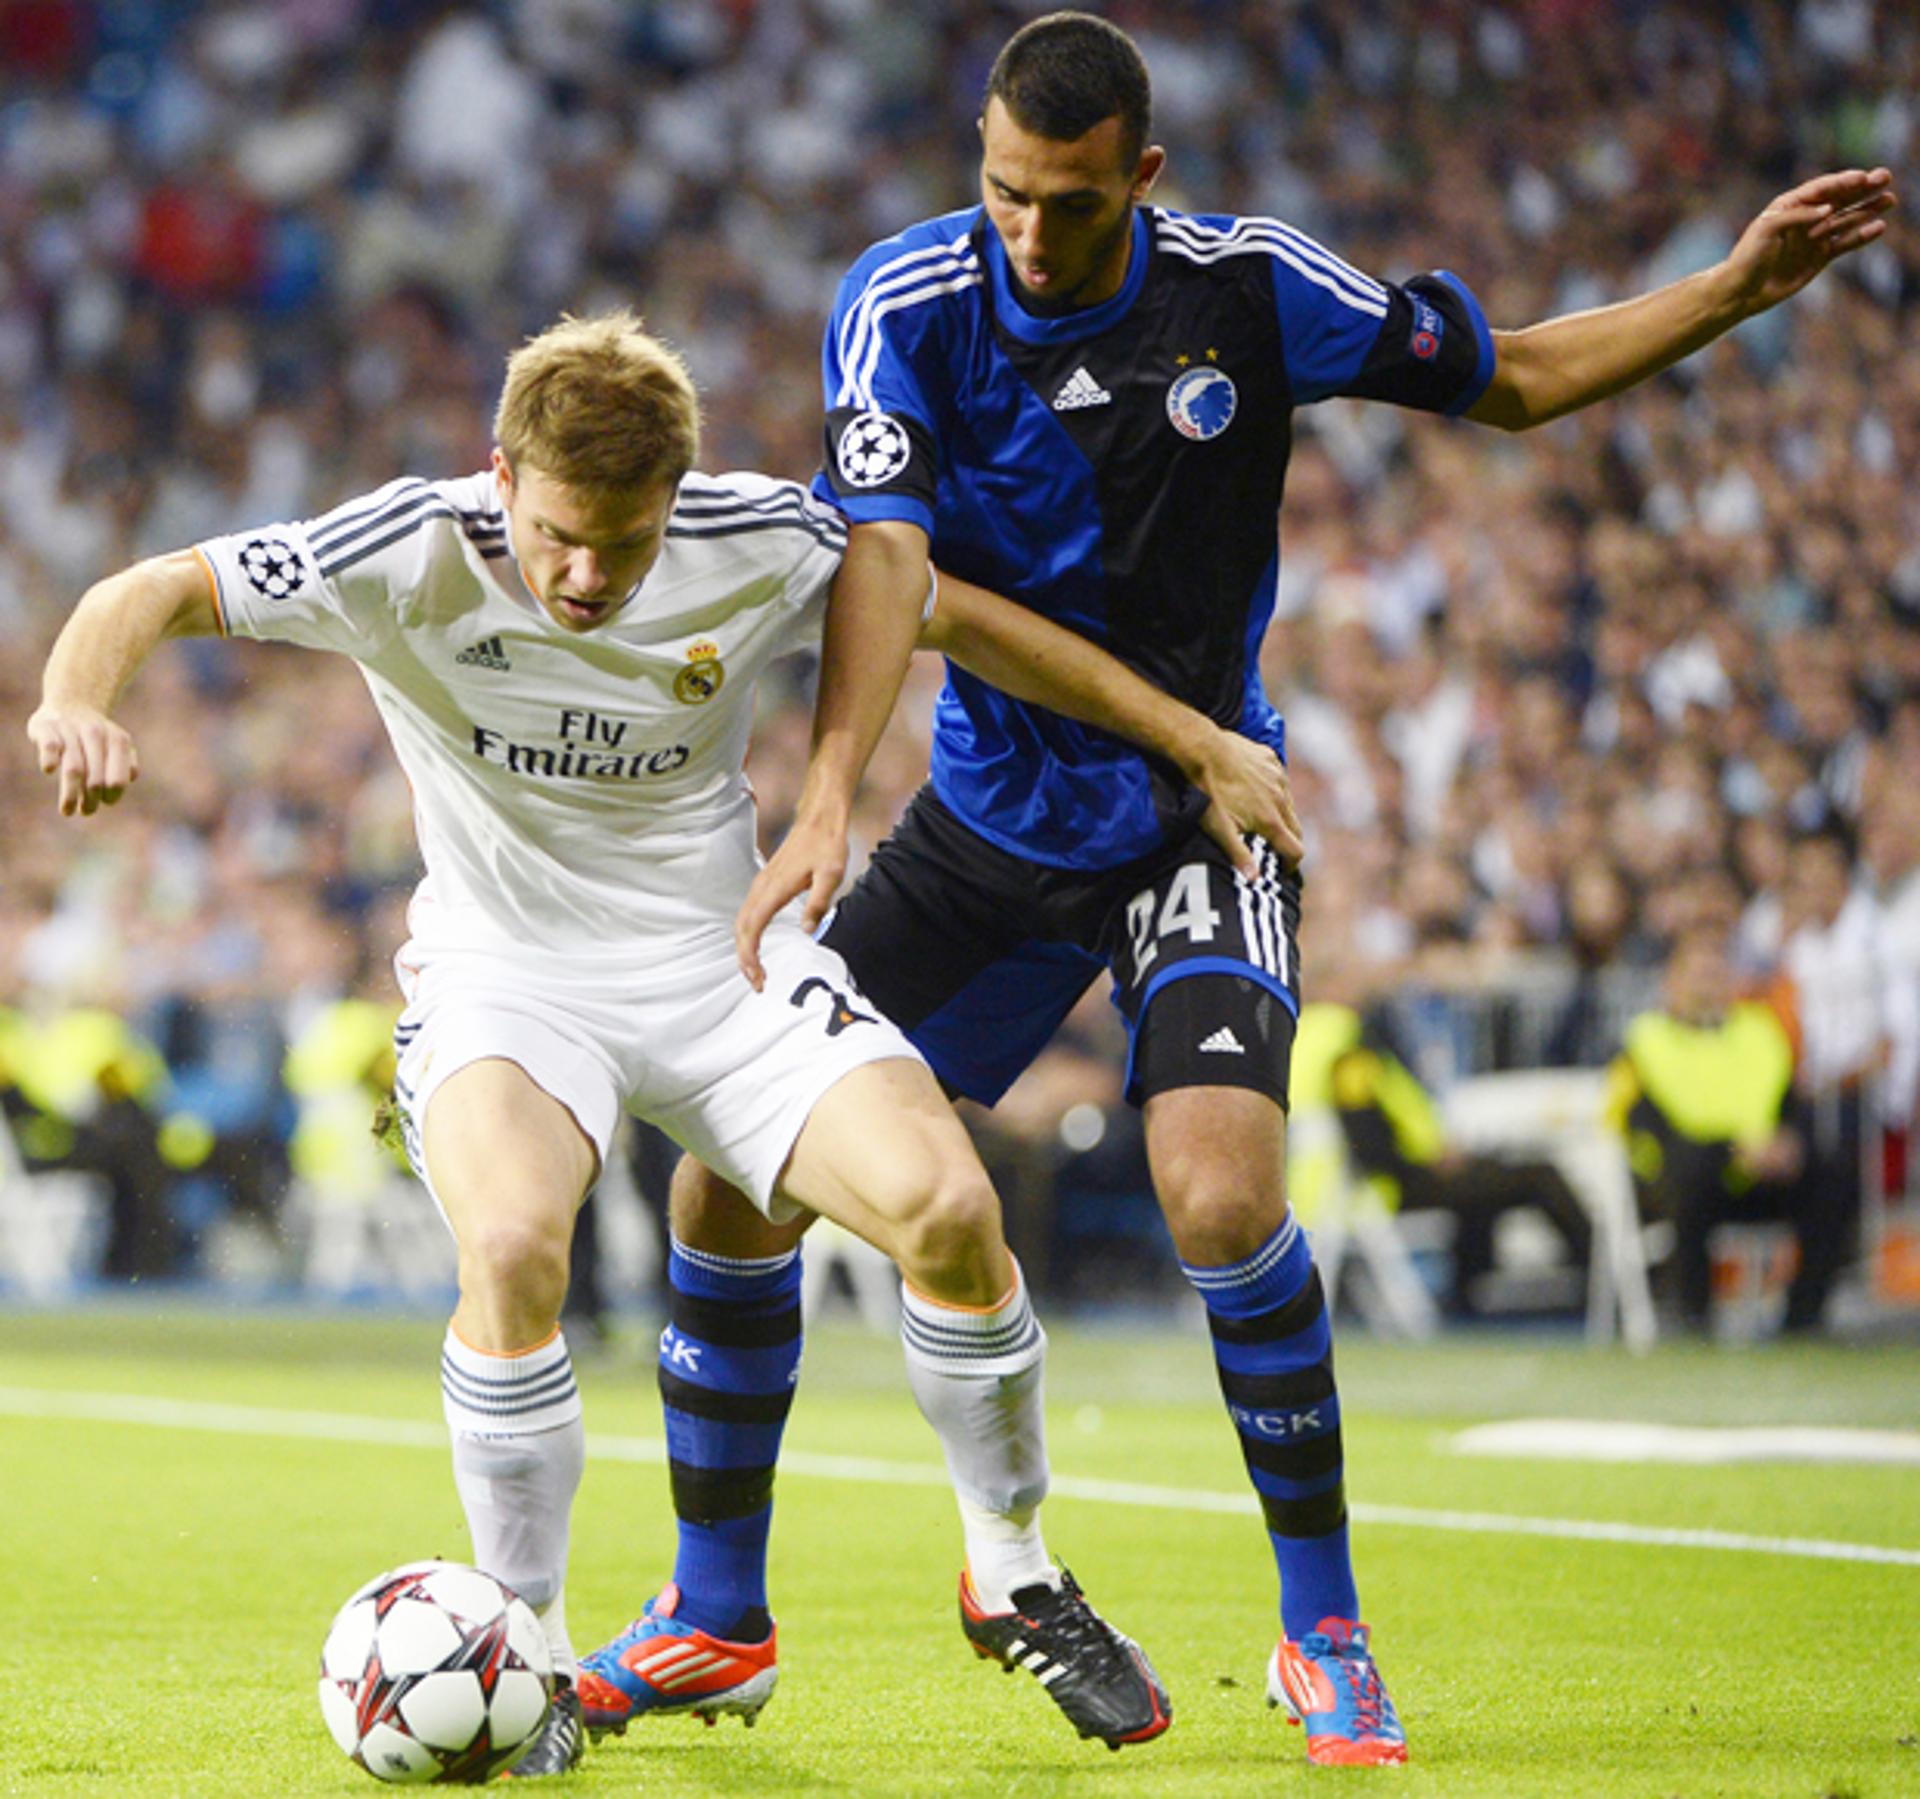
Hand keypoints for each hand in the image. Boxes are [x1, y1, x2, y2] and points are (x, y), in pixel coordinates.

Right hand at [26, 702, 138, 816]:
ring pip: (73, 768)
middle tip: (87, 811)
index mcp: (118, 740)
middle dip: (91, 800)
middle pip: (95, 777)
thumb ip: (126, 762)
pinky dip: (50, 758)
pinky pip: (50, 745)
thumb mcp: (118, 744)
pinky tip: (50, 770)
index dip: (113, 795)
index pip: (117, 778)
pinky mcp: (45, 726)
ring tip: (68, 811)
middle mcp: (95, 733)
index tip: (105, 803)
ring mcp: (70, 730)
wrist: (72, 700)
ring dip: (70, 794)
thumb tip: (130, 777)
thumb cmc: (97, 734)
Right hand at [734, 809, 847, 990]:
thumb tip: (807, 931)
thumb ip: (818, 903)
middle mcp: (762, 886)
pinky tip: (757, 944)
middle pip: (741, 928)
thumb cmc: (827, 844)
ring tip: (756, 970)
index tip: (758, 976)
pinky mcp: (767, 882)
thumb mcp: (831, 875)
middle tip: (757, 983)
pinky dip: (748, 933)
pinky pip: (749, 912)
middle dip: (744, 958)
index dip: (750, 955)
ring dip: (745, 947)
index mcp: (775, 888)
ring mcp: (762, 883)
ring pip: (742, 920)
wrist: (820, 819)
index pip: (752, 928)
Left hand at [1189, 726, 1303, 876]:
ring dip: (1282, 816)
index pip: (1295, 850)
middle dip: (1290, 842)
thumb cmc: (1208, 792)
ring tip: (1265, 822)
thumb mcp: (1219, 829)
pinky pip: (1279, 780)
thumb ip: (1239, 855)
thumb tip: (1255, 880)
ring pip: (1289, 803)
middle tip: (1277, 850)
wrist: (1204, 750)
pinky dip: (1274, 791)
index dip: (1292, 865)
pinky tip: (1258, 792)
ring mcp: (1278, 778)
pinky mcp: (1271, 760)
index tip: (1284, 871)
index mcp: (1270, 820)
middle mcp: (1281, 799)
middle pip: (1296, 828)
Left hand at [1726, 167, 1895, 314]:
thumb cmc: (1748, 257)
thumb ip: (1797, 217)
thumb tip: (1828, 210)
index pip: (1821, 189)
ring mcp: (1814, 238)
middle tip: (1886, 177)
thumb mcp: (1767, 230)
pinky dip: (1861, 236)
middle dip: (1862, 188)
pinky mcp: (1819, 257)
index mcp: (1790, 205)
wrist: (1741, 291)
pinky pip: (1844, 243)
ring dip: (1868, 209)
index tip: (1863, 177)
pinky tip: (1878, 227)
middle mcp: (1806, 218)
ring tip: (1890, 199)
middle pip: (1839, 199)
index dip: (1843, 182)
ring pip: (1847, 219)